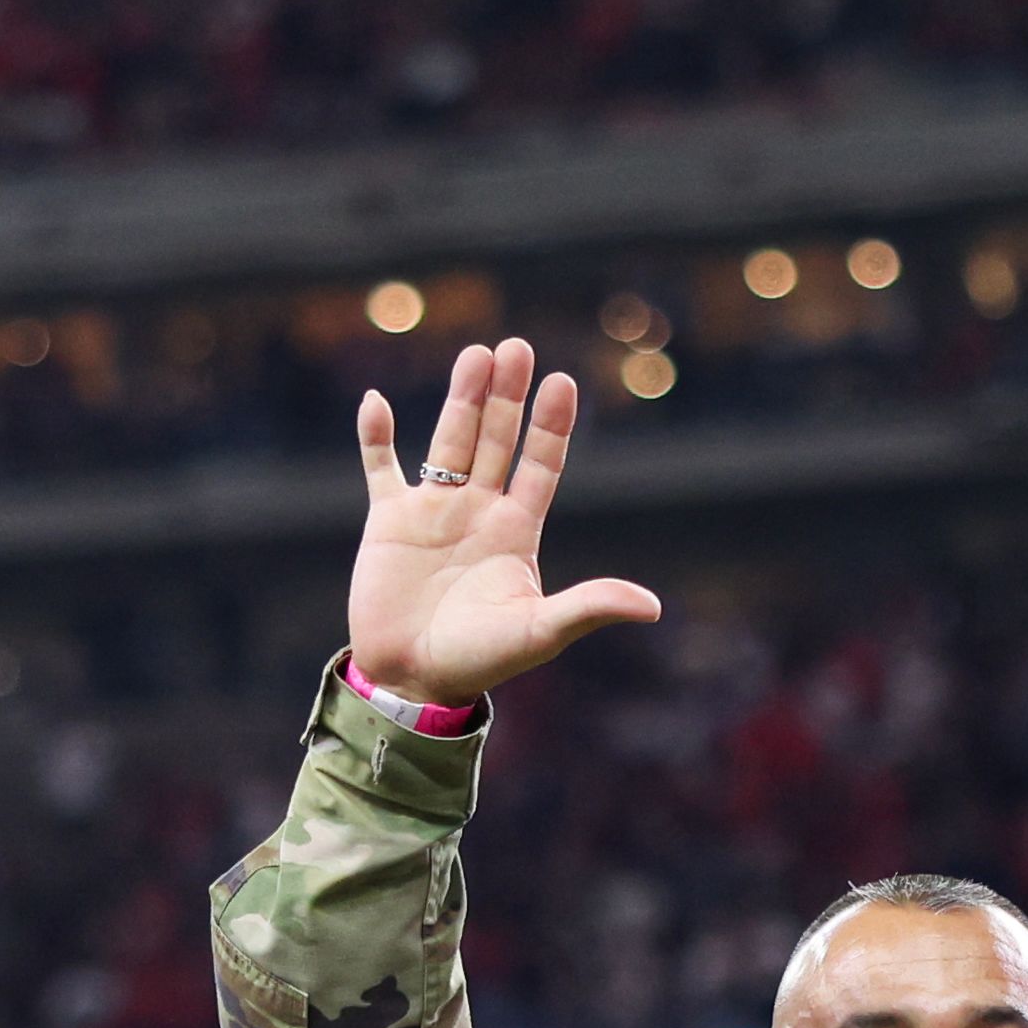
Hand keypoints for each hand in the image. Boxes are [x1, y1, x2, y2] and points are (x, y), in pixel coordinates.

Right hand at [347, 336, 665, 705]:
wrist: (411, 679)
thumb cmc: (478, 660)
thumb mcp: (539, 632)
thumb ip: (588, 607)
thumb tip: (652, 607)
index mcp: (517, 530)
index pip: (540, 464)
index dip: (551, 425)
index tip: (562, 381)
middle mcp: (478, 511)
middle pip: (497, 440)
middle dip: (507, 396)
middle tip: (516, 347)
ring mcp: (433, 511)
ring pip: (449, 441)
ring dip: (461, 399)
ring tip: (476, 354)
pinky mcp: (388, 522)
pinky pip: (381, 468)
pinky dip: (376, 437)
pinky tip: (376, 401)